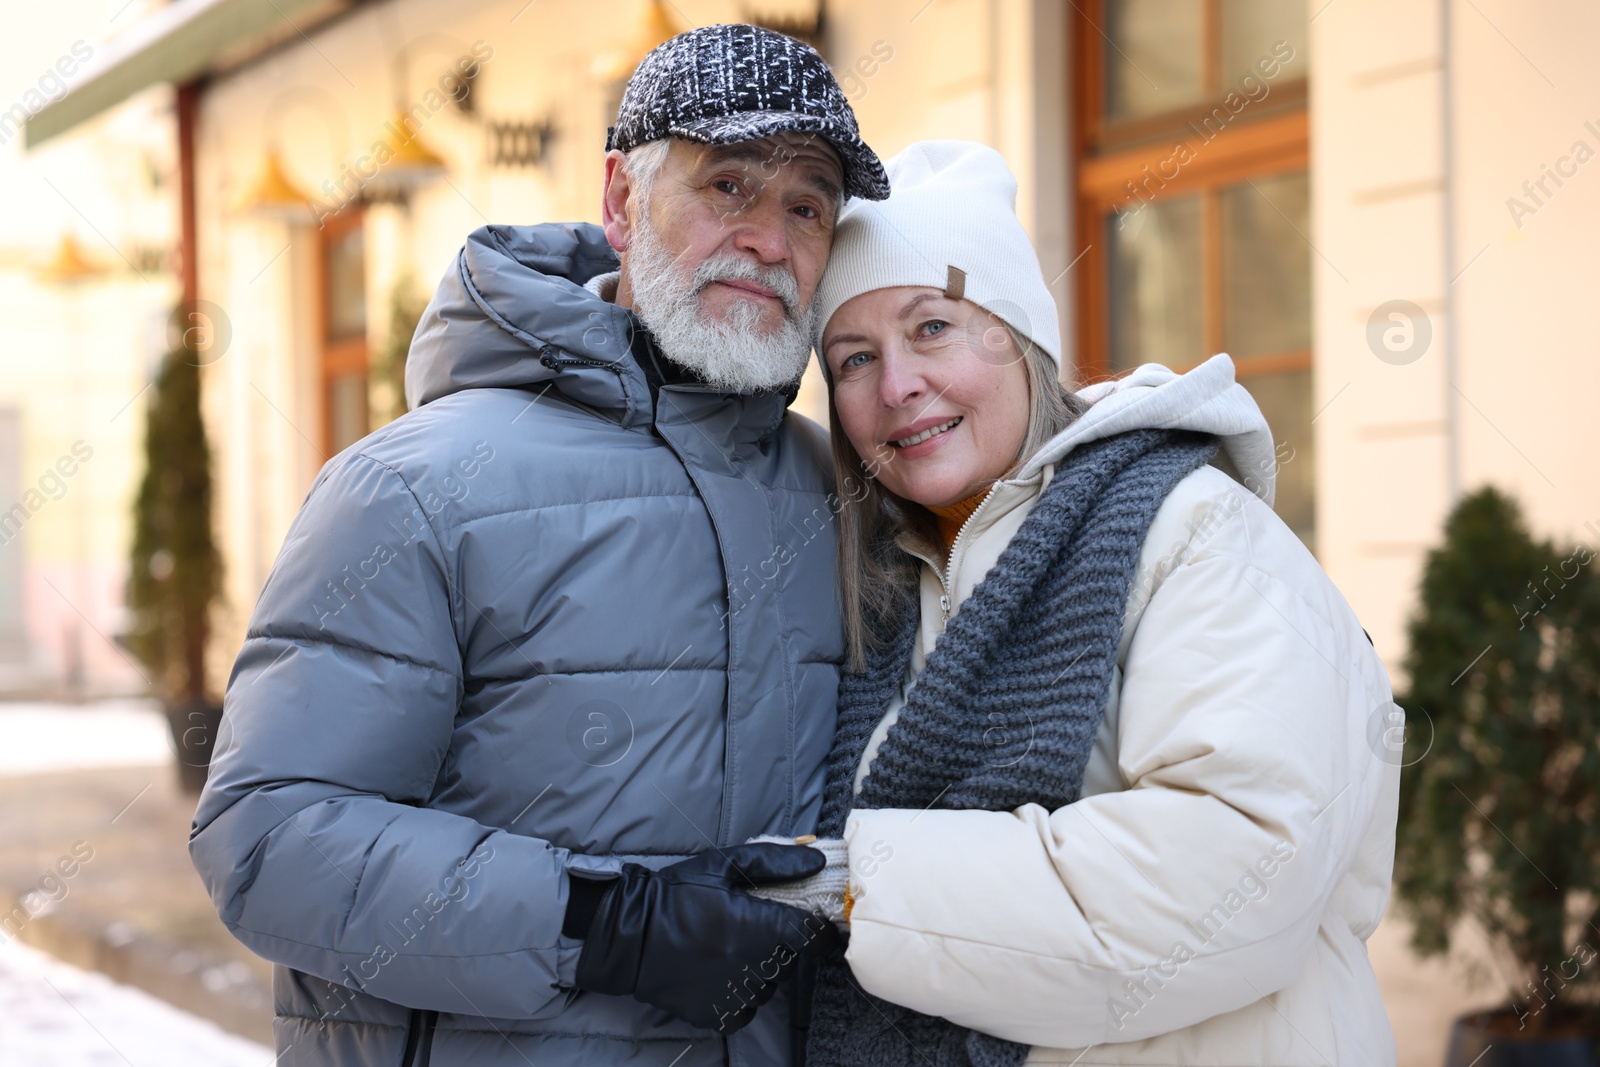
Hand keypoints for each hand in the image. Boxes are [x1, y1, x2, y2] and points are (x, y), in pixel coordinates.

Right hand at [571, 843, 838, 1031]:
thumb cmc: (677, 894)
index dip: (819, 929)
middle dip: (779, 942)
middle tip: (749, 926)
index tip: (811, 923)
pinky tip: (717, 972)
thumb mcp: (724, 865)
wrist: (628, 934)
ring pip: (768, 985)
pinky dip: (739, 993)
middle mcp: (753, 966)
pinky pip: (746, 1008)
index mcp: (760, 927)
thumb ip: (775, 862)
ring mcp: (735, 996)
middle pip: (789, 959)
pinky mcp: (717, 1016)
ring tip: (726, 948)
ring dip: (759, 968)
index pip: (813, 936)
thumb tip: (818, 863)